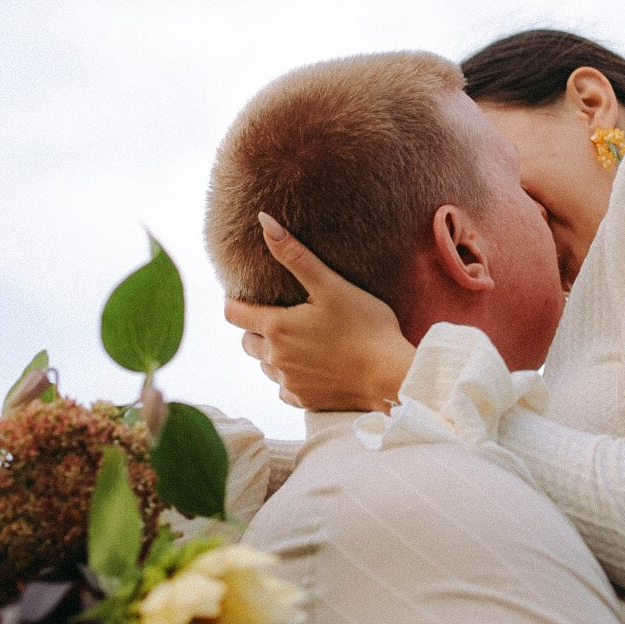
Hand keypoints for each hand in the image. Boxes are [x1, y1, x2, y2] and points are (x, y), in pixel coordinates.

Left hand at [224, 215, 416, 412]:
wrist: (391, 377)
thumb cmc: (365, 326)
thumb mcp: (330, 284)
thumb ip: (294, 255)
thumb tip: (263, 221)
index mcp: (276, 328)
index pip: (233, 314)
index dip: (235, 302)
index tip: (245, 296)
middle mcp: (275, 359)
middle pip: (247, 342)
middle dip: (256, 328)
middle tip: (279, 316)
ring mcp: (290, 383)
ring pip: (265, 367)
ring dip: (273, 354)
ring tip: (298, 341)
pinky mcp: (306, 402)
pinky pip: (285, 389)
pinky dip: (291, 378)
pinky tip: (311, 368)